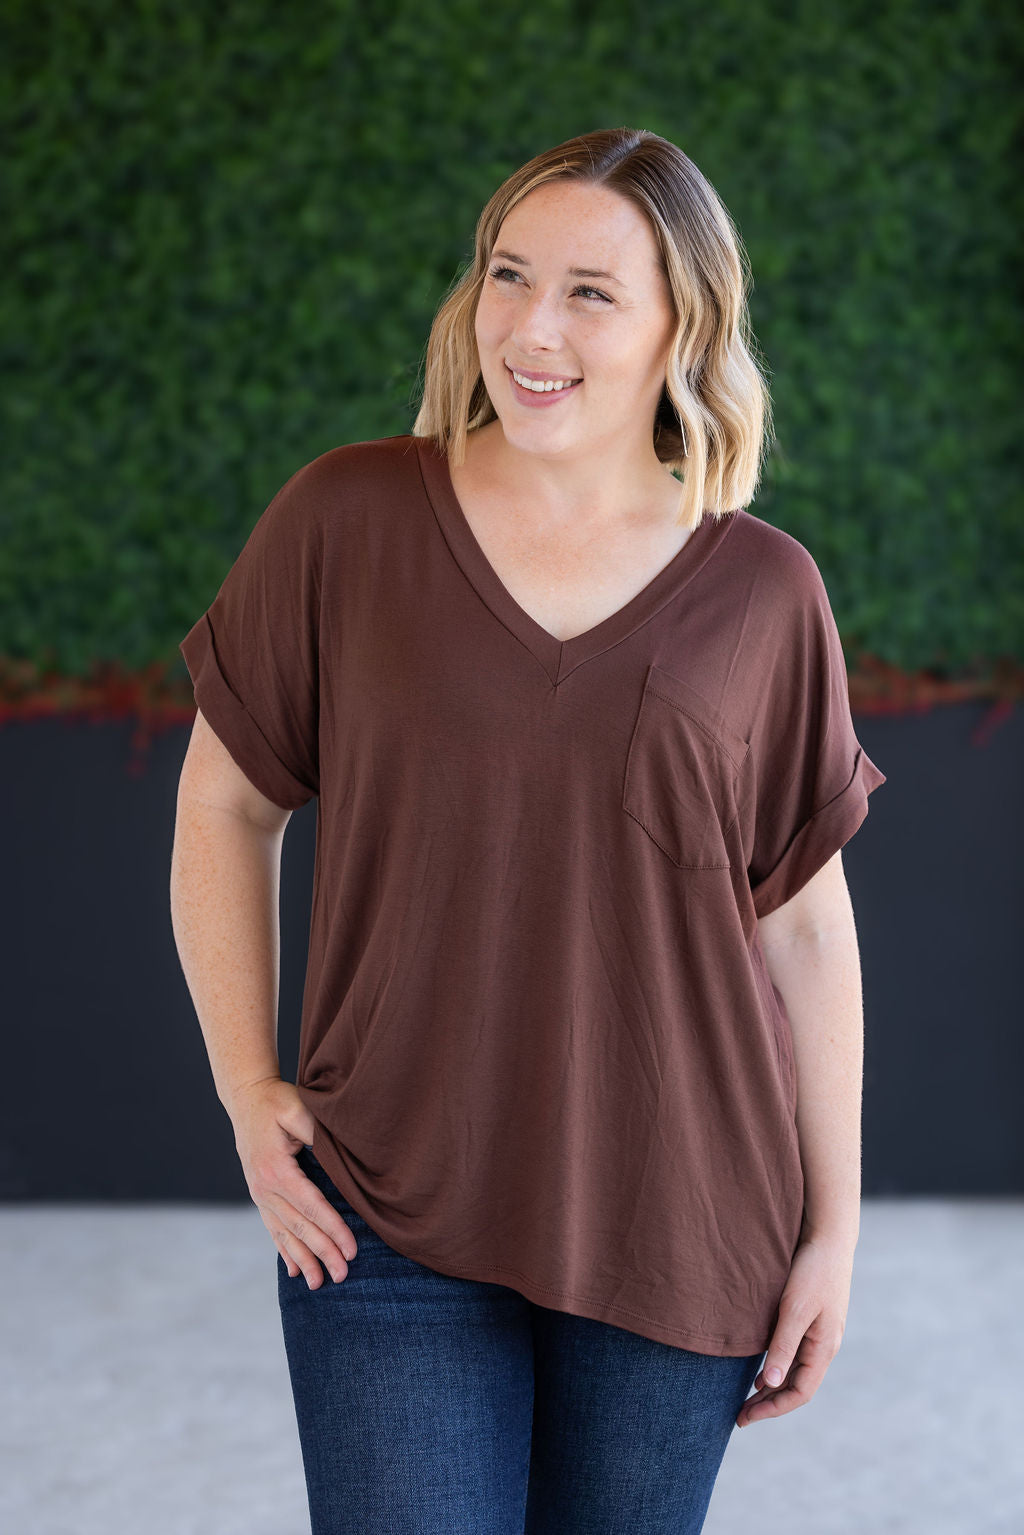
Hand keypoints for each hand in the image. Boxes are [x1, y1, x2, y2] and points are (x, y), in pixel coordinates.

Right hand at [229, 1077, 357, 1289]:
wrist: (246, 1099)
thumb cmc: (275, 1100)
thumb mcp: (296, 1108)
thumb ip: (315, 1131)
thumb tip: (336, 1150)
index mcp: (276, 1169)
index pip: (311, 1206)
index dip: (333, 1229)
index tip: (351, 1250)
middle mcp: (264, 1187)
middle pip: (299, 1227)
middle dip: (322, 1253)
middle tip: (343, 1275)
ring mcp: (259, 1194)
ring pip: (284, 1233)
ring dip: (303, 1260)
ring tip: (319, 1284)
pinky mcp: (260, 1195)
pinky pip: (272, 1228)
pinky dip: (284, 1250)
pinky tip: (293, 1270)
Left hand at [735, 1233, 854, 1427]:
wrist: (829, 1238)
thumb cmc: (812, 1271)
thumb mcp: (793, 1309)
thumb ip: (783, 1346)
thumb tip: (772, 1385)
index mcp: (823, 1348)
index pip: (799, 1393)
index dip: (773, 1409)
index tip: (745, 1417)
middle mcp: (824, 1346)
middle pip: (797, 1386)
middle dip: (770, 1404)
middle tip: (740, 1416)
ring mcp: (820, 1334)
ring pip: (795, 1371)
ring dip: (773, 1387)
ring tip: (747, 1398)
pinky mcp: (813, 1320)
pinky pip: (795, 1354)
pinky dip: (777, 1367)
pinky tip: (761, 1370)